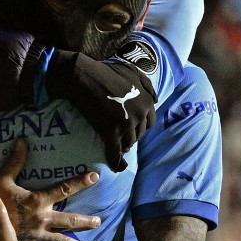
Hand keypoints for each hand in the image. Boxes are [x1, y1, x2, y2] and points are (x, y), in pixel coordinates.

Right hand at [0, 140, 100, 240]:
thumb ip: (14, 162)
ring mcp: (38, 237)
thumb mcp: (0, 180)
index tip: (95, 177)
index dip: (81, 181)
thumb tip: (21, 141)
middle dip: (86, 221)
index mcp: (38, 201)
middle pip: (70, 220)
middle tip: (99, 222)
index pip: (64, 188)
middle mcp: (42, 219)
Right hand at [46, 50, 156, 170]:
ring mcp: (126, 125)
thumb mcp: (133, 72)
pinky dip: (117, 162)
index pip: (150, 122)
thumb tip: (157, 100)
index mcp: (147, 102)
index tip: (132, 127)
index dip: (141, 126)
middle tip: (122, 135)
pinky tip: (118, 167)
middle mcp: (140, 115)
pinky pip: (115, 152)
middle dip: (132, 135)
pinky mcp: (110, 133)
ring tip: (117, 145)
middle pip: (140, 134)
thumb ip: (147, 86)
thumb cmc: (107, 72)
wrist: (84, 77)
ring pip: (129, 143)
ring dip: (123, 146)